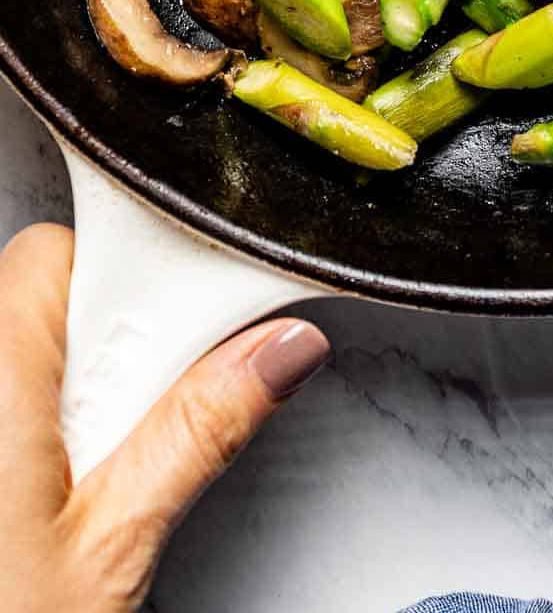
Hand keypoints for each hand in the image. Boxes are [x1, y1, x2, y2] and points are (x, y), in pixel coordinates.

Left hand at [0, 222, 328, 612]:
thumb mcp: (111, 546)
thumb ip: (199, 428)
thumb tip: (280, 348)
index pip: (62, 250)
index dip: (129, 281)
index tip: (178, 333)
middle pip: (37, 301)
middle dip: (98, 351)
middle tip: (128, 427)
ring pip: (16, 362)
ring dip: (58, 399)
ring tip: (77, 485)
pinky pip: (0, 410)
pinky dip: (25, 435)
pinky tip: (35, 504)